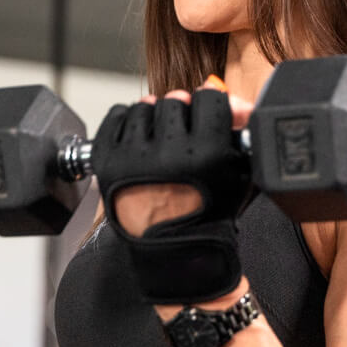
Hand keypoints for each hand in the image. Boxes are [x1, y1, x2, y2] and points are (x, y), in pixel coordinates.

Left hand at [93, 79, 254, 303]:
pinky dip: (127, 123)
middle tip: (183, 139)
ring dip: (155, 120)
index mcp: (206, 154)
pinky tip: (138, 143)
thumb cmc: (206, 214)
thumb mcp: (238, 173)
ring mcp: (132, 156)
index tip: (207, 120)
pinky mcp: (106, 159)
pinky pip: (117, 115)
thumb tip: (230, 97)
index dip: (210, 109)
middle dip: (182, 116)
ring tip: (160, 145)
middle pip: (175, 100)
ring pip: (145, 106)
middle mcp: (167, 153)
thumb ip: (240, 129)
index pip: (209, 98)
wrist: (172, 249)